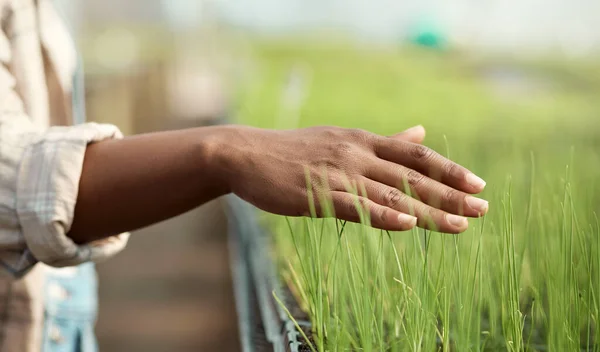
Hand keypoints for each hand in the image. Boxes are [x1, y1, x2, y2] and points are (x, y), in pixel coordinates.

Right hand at [218, 125, 487, 232]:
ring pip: (392, 193)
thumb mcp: (341, 140)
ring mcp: (338, 172)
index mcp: (363, 140)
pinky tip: (408, 224)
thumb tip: (422, 132)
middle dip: (451, 193)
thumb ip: (383, 142)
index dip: (448, 169)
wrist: (246, 155)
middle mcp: (357, 153)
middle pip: (413, 175)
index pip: (416, 155)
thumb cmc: (294, 152)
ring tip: (461, 224)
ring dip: (429, 209)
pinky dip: (384, 214)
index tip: (477, 184)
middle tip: (483, 208)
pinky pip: (357, 206)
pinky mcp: (318, 192)